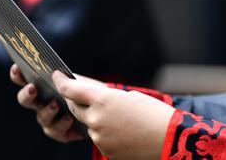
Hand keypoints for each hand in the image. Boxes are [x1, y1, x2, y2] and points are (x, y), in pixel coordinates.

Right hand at [11, 64, 82, 142]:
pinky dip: (62, 124)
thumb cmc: (84, 91)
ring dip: (47, 111)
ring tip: (56, 104)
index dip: (18, 75)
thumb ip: (63, 78)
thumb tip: (54, 73)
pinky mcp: (59, 132)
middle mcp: (40, 103)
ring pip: (41, 117)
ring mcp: (48, 119)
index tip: (17, 68)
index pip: (24, 80)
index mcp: (41, 86)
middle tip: (33, 88)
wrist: (97, 110)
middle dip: (27, 94)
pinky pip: (56, 131)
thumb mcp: (75, 81)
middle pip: (25, 100)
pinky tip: (69, 118)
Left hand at [54, 70, 173, 159]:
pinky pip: (99, 138)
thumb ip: (106, 97)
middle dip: (76, 101)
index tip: (56, 76)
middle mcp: (96, 118)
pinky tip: (122, 131)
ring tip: (116, 117)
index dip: (61, 82)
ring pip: (88, 124)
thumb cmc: (153, 113)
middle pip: (75, 108)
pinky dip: (105, 133)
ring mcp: (99, 137)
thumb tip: (93, 100)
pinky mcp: (105, 150)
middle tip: (79, 95)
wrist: (169, 139)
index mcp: (102, 99)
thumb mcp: (129, 97)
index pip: (71, 90)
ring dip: (95, 118)